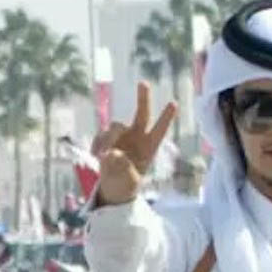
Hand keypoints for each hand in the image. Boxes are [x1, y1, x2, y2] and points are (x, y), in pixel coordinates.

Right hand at [93, 82, 176, 205]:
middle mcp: (137, 137)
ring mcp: (121, 136)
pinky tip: (97, 157)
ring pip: (114, 127)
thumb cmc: (127, 186)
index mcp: (149, 148)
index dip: (166, 117)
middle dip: (143, 98)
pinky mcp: (106, 139)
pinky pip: (100, 136)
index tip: (174, 103)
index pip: (159, 130)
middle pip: (142, 114)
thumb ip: (122, 168)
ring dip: (109, 139)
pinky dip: (97, 145)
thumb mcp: (128, 182)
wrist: (113, 188)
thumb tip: (112, 153)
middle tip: (144, 83)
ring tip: (104, 157)